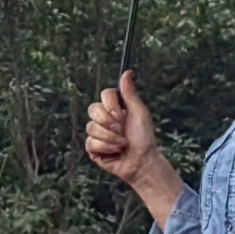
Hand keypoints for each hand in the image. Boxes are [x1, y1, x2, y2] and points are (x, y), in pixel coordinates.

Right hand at [84, 74, 179, 217]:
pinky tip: (115, 152)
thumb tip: (127, 72)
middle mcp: (105, 118)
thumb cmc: (144, 138)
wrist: (142, 162)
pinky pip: (91, 142)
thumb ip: (130, 93)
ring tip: (122, 144)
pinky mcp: (93, 148)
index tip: (121, 114)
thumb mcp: (139, 112)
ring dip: (110, 138)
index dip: (110, 104)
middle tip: (121, 129)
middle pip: (93, 109)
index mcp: (116, 107)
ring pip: (91, 127)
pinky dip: (106, 148)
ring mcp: (97, 133)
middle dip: (108, 122)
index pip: (105, 94)